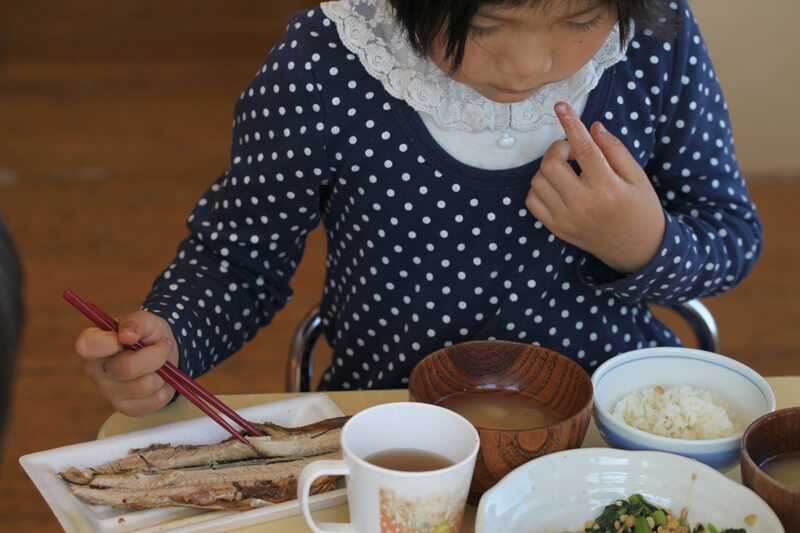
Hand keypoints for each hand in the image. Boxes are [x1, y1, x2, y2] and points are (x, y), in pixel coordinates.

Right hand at [74, 310, 178, 415]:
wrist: (162, 353)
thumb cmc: (147, 335)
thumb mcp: (145, 320)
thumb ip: (135, 322)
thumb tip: (127, 335)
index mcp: (92, 344)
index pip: (87, 346)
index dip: (110, 342)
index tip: (130, 338)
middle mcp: (95, 371)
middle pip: (128, 368)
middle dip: (156, 355)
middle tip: (163, 345)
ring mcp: (109, 393)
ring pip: (146, 385)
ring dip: (163, 372)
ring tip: (161, 363)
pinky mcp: (127, 408)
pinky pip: (156, 400)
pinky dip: (167, 387)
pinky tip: (162, 378)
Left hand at [525, 102, 664, 273]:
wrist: (637, 249)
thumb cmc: (641, 208)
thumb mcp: (637, 176)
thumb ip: (615, 150)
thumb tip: (592, 126)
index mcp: (608, 189)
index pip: (584, 149)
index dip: (571, 124)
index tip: (561, 106)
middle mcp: (583, 205)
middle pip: (551, 165)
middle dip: (558, 149)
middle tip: (573, 152)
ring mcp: (566, 219)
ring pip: (538, 181)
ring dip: (548, 168)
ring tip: (568, 170)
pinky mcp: (556, 228)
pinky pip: (532, 201)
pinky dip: (540, 188)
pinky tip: (557, 186)